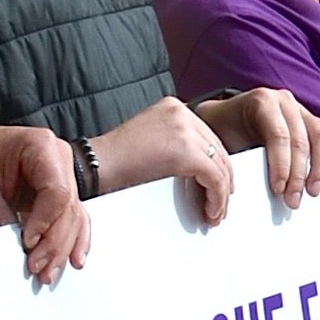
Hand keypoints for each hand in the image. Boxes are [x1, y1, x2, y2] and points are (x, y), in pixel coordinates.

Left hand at [0, 116, 88, 287]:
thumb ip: (2, 220)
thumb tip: (19, 252)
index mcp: (40, 146)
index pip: (57, 192)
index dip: (45, 223)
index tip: (28, 243)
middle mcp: (58, 157)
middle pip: (69, 208)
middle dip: (54, 243)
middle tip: (37, 267)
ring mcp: (62, 173)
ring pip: (74, 217)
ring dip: (62, 248)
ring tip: (48, 271)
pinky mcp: (58, 190)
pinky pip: (73, 217)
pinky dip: (72, 239)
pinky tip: (73, 259)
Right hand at [91, 95, 235, 225]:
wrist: (96, 165)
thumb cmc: (115, 160)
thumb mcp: (151, 141)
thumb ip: (176, 144)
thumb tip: (201, 167)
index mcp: (173, 107)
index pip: (208, 136)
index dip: (217, 163)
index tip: (220, 183)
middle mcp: (182, 113)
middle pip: (218, 149)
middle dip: (223, 180)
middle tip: (221, 202)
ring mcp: (185, 129)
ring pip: (220, 165)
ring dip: (221, 194)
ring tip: (216, 212)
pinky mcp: (186, 151)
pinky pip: (215, 178)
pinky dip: (217, 198)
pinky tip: (210, 211)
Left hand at [199, 89, 319, 206]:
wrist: (219, 119)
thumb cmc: (219, 132)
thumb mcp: (221, 142)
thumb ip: (234, 159)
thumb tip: (239, 191)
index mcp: (261, 101)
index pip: (279, 136)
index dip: (282, 165)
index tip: (279, 189)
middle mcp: (284, 100)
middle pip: (301, 139)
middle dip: (299, 173)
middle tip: (293, 200)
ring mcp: (299, 109)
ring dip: (319, 168)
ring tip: (313, 191)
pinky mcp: (309, 120)